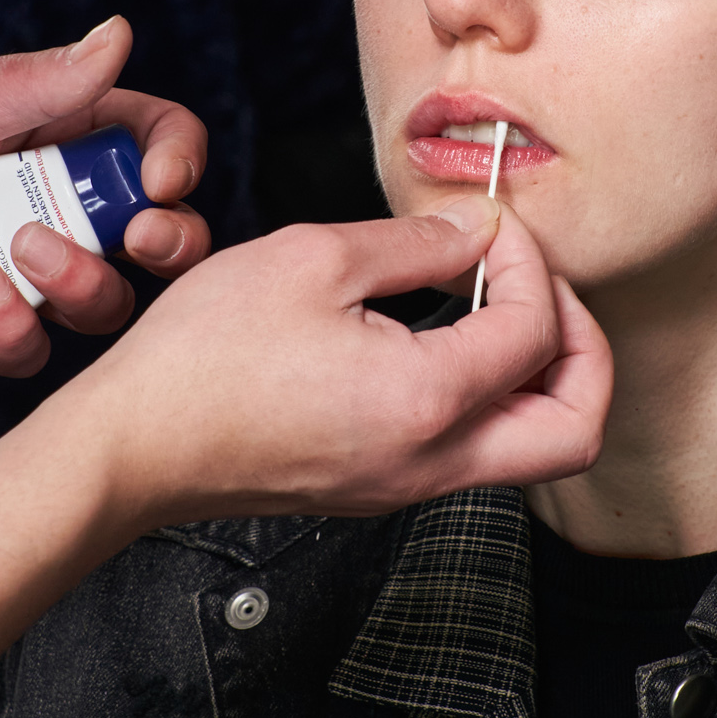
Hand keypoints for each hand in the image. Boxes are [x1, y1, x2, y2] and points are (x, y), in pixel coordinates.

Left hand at [0, 16, 209, 376]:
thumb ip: (47, 81)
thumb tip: (121, 33)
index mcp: (56, 131)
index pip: (151, 142)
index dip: (176, 162)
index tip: (158, 184)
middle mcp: (44, 198)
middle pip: (151, 237)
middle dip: (164, 243)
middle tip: (139, 238)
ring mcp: (12, 261)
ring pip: (95, 301)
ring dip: (77, 285)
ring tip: (16, 254)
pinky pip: (21, 346)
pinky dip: (8, 330)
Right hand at [98, 195, 611, 526]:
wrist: (133, 446)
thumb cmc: (202, 359)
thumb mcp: (312, 259)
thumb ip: (415, 242)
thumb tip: (477, 232)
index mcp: (425, 402)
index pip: (535, 331)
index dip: (530, 264)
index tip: (491, 229)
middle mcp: (430, 462)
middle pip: (574, 428)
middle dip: (584, 350)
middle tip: (546, 291)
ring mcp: (406, 486)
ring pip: (530, 449)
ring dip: (539, 377)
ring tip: (495, 307)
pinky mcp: (380, 488)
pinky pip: (473, 452)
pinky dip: (487, 395)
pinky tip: (442, 337)